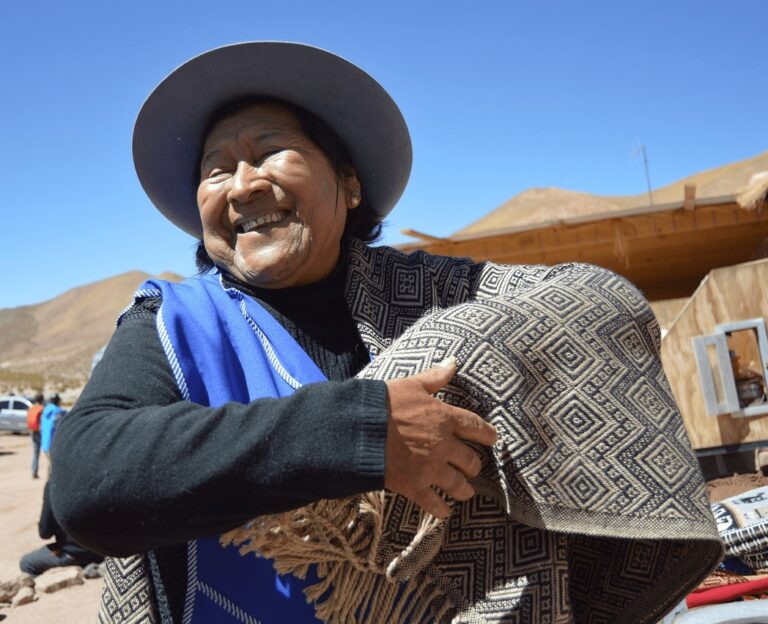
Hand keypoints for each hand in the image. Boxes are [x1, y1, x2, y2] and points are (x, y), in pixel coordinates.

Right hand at [383, 357, 496, 518]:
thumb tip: (453, 362)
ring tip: (466, 492)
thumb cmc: (384, 403)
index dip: (487, 434)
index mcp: (444, 418)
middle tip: (473, 468)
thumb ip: (435, 377)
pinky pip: (434, 503)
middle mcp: (443, 445)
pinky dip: (441, 510)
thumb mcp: (411, 384)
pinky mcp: (414, 486)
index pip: (475, 426)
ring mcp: (430, 468)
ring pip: (457, 485)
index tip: (494, 439)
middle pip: (470, 460)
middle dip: (473, 465)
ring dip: (464, 490)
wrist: (360, 431)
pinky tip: (445, 513)